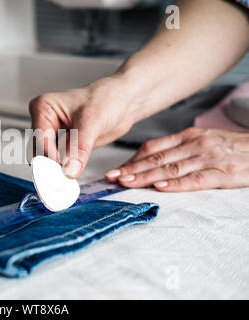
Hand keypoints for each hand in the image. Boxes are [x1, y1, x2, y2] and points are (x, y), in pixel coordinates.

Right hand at [29, 76, 135, 178]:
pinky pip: (59, 162)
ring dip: (58, 170)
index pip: (41, 139)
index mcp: (43, 107)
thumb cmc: (107, 98)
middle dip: (52, 166)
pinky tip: (74, 172)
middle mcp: (44, 120)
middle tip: (65, 178)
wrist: (123, 102)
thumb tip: (69, 169)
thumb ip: (79, 148)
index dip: (50, 158)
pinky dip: (65, 169)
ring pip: (47, 159)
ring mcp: (53, 134)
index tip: (61, 173)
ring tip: (70, 176)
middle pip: (40, 151)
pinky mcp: (62, 145)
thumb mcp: (93, 123)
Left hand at [106, 127, 248, 191]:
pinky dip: (176, 184)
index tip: (114, 170)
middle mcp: (195, 145)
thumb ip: (176, 150)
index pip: (153, 148)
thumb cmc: (230, 148)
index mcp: (187, 136)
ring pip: (171, 169)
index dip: (131, 160)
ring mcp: (209, 158)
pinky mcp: (224, 173)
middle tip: (111, 178)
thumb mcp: (202, 142)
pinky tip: (160, 188)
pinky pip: (196, 179)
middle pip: (157, 158)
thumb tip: (146, 161)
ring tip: (126, 183)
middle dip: (131, 169)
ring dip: (146, 177)